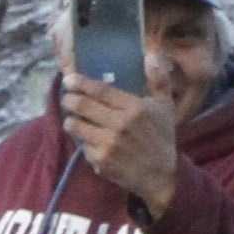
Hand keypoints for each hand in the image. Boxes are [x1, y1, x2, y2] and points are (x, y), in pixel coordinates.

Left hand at [59, 72, 179, 216]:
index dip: (81, 83)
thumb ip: (159, 80)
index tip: (69, 79)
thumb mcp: (166, 107)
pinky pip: (83, 146)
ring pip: (76, 126)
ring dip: (71, 121)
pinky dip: (84, 143)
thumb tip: (152, 56)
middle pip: (82, 106)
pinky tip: (90, 142)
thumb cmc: (163, 138)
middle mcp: (120, 125)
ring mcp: (109, 144)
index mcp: (135, 108)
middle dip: (69, 99)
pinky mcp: (101, 161)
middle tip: (67, 98)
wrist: (162, 177)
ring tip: (73, 119)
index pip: (101, 90)